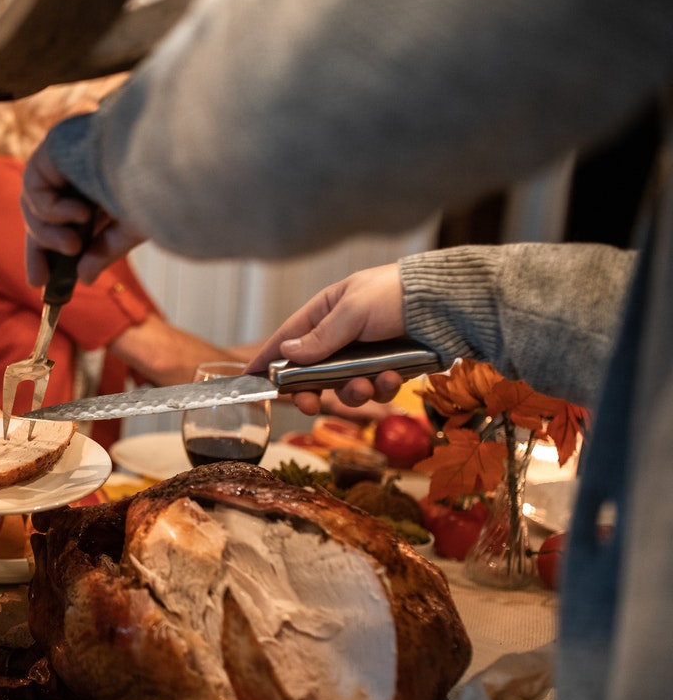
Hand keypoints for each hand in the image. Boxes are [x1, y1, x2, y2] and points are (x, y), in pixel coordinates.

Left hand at [20, 141, 144, 287]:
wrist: (160, 150)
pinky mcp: (52, 147)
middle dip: (39, 247)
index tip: (40, 281)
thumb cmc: (157, 182)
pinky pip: (34, 189)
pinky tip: (80, 212)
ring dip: (49, 235)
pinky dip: (52, 209)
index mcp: (95, 187)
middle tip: (39, 280)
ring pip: (35, 207)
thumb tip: (84, 278)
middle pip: (41, 213)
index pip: (62, 220)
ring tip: (73, 246)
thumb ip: (104, 250)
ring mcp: (62, 158)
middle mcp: (76, 171)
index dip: (48, 249)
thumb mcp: (130, 227)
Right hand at [246, 263, 409, 414]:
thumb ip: (320, 337)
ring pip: (344, 387)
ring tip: (366, 384)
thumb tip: (287, 352)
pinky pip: (375, 389)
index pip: (287, 338)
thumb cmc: (397, 295)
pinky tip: (392, 377)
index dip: (268, 359)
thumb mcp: (353, 312)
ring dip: (353, 392)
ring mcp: (365, 355)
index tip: (249, 379)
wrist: (449, 304)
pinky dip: (381, 388)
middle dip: (311, 392)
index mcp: (326, 312)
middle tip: (310, 405)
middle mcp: (341, 336)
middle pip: (312, 374)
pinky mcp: (388, 369)